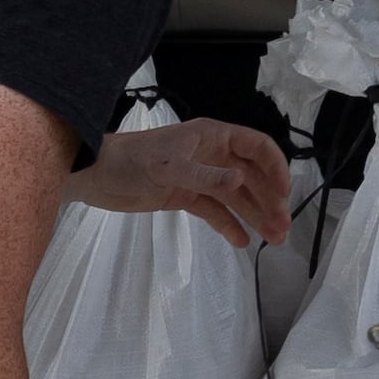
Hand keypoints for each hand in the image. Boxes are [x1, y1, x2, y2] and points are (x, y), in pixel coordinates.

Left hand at [77, 116, 293, 247]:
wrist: (94, 176)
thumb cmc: (131, 161)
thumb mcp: (169, 167)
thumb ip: (205, 176)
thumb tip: (240, 180)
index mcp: (213, 137)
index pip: (257, 147)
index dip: (275, 168)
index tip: (284, 194)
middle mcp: (212, 155)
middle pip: (251, 176)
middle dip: (268, 200)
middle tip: (282, 228)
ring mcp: (199, 176)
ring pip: (236, 196)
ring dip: (254, 215)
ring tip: (273, 238)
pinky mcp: (185, 196)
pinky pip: (214, 211)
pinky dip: (228, 224)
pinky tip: (242, 241)